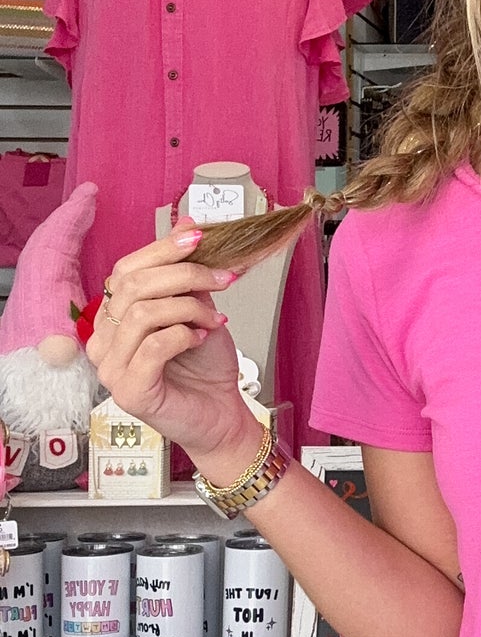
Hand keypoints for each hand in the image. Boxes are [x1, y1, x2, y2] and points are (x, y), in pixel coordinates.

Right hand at [86, 218, 258, 467]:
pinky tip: (201, 339)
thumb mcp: (198, 307)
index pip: (125, 270)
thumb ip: (187, 272)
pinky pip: (154, 346)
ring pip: (144, 313)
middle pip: (133, 286)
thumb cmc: (204, 366)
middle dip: (185, 275)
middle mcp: (102, 340)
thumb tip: (187, 224)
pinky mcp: (129, 390)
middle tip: (223, 280)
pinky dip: (184, 335)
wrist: (220, 412)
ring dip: (189, 308)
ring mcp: (110, 367)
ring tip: (213, 319)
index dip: (162, 249)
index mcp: (112, 316)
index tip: (199, 239)